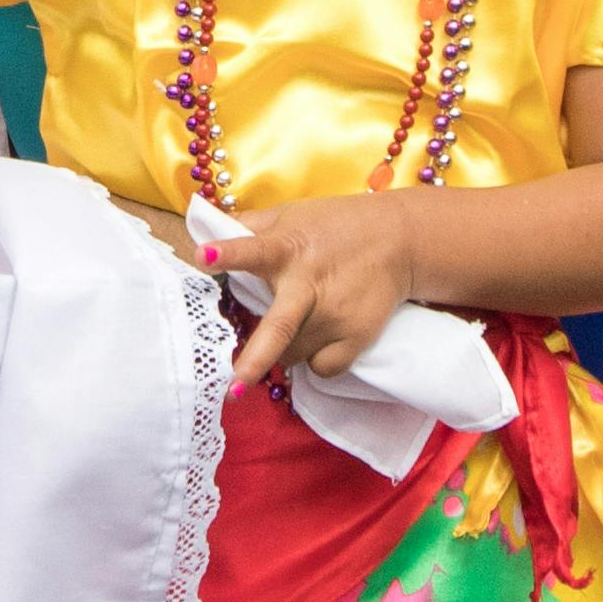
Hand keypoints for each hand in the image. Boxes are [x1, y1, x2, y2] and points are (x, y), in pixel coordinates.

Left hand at [199, 188, 425, 379]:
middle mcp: (308, 283)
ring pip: (291, 355)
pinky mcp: (356, 336)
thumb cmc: (334, 226)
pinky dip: (316, 360)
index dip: (227, 254)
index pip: (252, 250)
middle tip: (234, 386)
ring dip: (286, 348)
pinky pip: (321, 368)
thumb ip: (250, 226)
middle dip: (256, 357)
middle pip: (280, 327)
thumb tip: (207, 229)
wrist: (400, 240)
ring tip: (302, 321)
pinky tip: (322, 336)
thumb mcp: (291, 215)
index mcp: (286, 248)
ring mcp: (334, 314)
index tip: (202, 257)